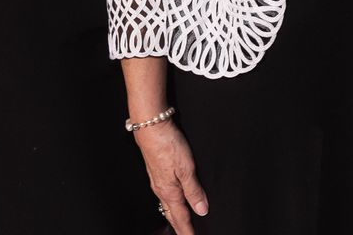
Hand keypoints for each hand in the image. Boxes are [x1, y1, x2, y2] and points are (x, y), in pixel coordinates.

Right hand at [131, 119, 207, 233]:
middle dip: (179, 226)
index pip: (181, 217)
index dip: (188, 230)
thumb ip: (194, 190)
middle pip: (171, 214)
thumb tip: (201, 210)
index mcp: (170, 192)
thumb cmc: (168, 145)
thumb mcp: (187, 168)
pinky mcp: (156, 171)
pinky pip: (163, 194)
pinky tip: (172, 198)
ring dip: (174, 215)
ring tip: (180, 222)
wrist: (150, 127)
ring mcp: (157, 180)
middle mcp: (161, 189)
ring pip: (166, 204)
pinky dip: (169, 202)